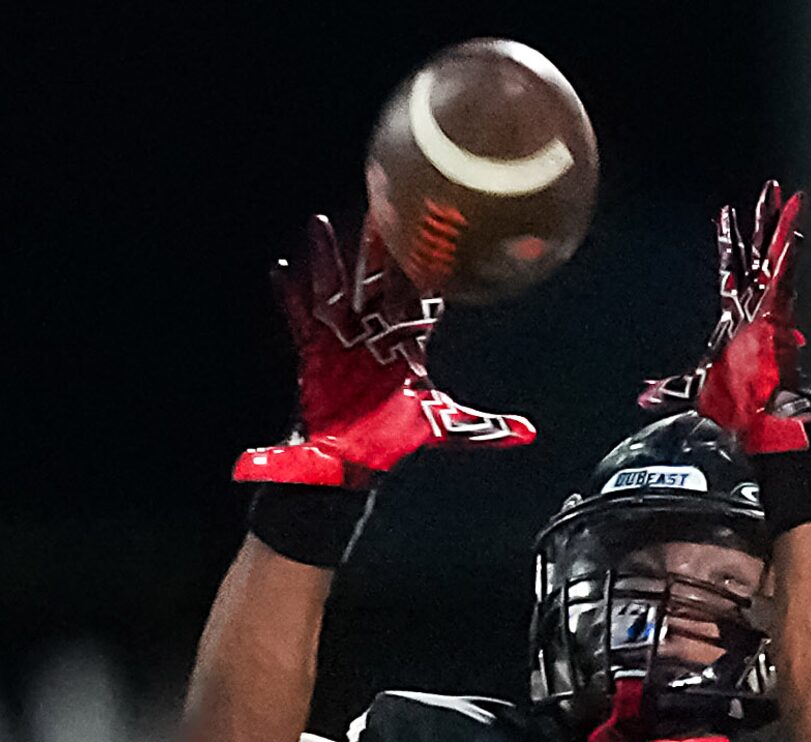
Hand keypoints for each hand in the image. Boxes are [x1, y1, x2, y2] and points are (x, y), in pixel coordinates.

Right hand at [234, 217, 533, 486]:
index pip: (417, 301)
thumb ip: (486, 427)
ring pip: (334, 290)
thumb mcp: (446, 429)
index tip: (427, 242)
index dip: (422, 273)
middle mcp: (374, 335)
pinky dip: (290, 295)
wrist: (351, 457)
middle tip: (376, 214)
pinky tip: (282, 269)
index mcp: (406, 346)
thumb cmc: (393, 440)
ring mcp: (342, 340)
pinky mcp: (314, 351)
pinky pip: (300, 317)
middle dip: (374, 252)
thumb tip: (528, 433)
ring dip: (327, 259)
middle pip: (374, 284)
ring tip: (320, 224)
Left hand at [642, 181, 810, 454]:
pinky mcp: (779, 312)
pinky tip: (795, 232)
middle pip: (758, 253)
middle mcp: (757, 305)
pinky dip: (790, 255)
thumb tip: (645, 396)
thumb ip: (672, 388)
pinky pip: (785, 277)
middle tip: (770, 191)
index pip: (733, 269)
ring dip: (780, 227)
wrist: (759, 417)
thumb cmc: (738, 404)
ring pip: (775, 257)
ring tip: (789, 198)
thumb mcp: (697, 388)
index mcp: (740, 316)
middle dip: (762, 223)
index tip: (726, 214)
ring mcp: (770, 306)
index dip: (730, 242)